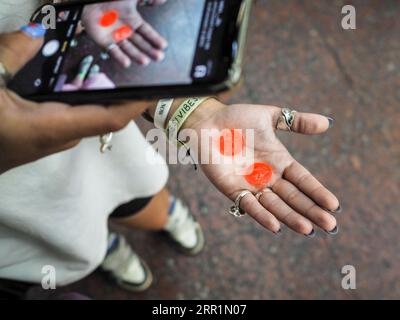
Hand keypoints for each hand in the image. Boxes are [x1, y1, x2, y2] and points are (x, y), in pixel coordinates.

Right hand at [0, 29, 149, 173]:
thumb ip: (10, 55)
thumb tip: (38, 32)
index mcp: (53, 127)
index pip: (111, 119)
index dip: (137, 104)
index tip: (156, 87)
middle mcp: (62, 136)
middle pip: (104, 113)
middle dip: (124, 91)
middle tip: (137, 66)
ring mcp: (54, 137)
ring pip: (88, 112)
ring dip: (103, 91)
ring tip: (113, 65)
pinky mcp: (45, 133)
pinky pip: (73, 113)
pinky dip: (82, 95)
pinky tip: (75, 77)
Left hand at [81, 0, 167, 67]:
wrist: (90, 1)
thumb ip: (147, 0)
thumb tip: (162, 0)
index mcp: (133, 21)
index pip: (147, 32)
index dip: (155, 39)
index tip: (163, 46)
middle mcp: (126, 30)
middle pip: (140, 43)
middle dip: (149, 50)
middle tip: (159, 57)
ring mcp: (115, 37)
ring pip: (128, 49)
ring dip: (137, 56)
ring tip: (145, 61)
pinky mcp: (104, 42)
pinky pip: (113, 51)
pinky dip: (119, 57)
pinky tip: (126, 63)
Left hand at [183, 99, 339, 236]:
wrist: (207, 121)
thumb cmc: (237, 117)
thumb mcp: (270, 116)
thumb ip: (297, 121)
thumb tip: (328, 123)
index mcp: (279, 161)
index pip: (303, 180)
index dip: (318, 192)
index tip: (335, 205)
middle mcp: (268, 176)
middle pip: (293, 197)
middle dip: (311, 211)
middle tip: (330, 225)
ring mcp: (251, 184)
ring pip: (274, 205)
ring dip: (290, 217)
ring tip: (308, 229)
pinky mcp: (232, 189)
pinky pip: (248, 205)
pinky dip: (261, 215)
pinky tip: (276, 226)